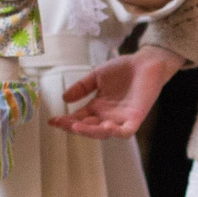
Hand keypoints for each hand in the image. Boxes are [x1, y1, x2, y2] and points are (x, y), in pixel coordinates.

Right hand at [51, 45, 181, 138]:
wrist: (146, 63)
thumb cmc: (123, 70)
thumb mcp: (97, 76)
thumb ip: (81, 87)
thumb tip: (64, 98)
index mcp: (97, 108)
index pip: (78, 119)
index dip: (65, 121)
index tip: (52, 121)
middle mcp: (107, 117)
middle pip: (88, 128)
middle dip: (74, 127)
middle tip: (63, 123)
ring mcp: (121, 119)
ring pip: (104, 133)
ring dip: (91, 132)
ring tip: (77, 126)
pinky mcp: (135, 118)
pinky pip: (126, 131)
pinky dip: (117, 132)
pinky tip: (106, 127)